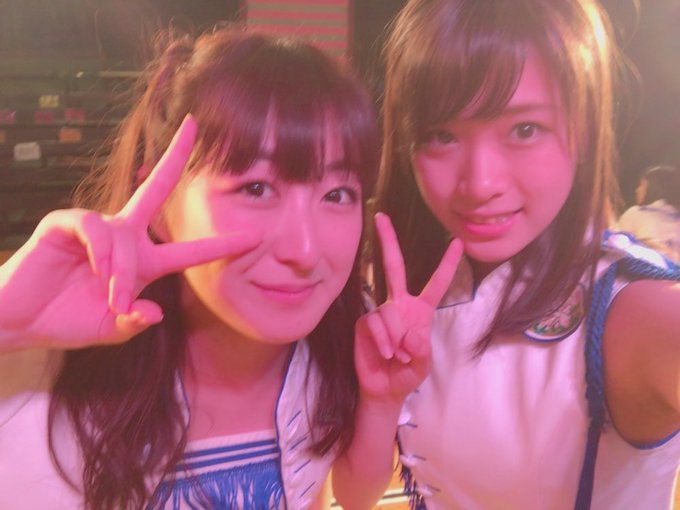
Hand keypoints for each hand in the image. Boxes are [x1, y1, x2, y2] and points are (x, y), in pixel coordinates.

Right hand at [0, 115, 256, 350]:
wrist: (19, 321)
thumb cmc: (67, 320)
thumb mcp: (111, 330)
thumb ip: (135, 323)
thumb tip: (156, 313)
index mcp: (144, 263)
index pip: (189, 251)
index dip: (220, 244)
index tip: (254, 236)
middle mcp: (125, 237)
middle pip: (155, 187)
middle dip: (175, 155)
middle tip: (194, 124)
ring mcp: (96, 228)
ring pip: (124, 230)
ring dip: (122, 267)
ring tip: (112, 293)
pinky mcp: (65, 224)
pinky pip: (93, 226)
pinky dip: (100, 248)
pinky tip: (97, 269)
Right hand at [355, 212, 461, 402]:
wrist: (384, 389)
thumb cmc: (407, 373)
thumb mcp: (423, 365)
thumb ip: (423, 350)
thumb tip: (414, 333)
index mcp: (420, 310)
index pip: (436, 283)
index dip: (446, 264)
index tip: (457, 242)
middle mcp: (399, 305)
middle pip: (395, 267)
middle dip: (388, 242)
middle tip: (382, 217)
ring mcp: (381, 312)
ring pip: (388, 312)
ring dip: (395, 338)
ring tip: (397, 355)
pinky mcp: (364, 323)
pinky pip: (375, 323)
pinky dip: (383, 341)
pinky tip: (385, 353)